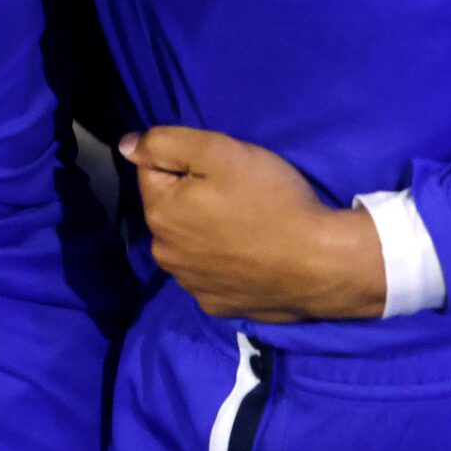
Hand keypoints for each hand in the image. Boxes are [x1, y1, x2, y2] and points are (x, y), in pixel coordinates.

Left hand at [122, 125, 385, 321]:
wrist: (324, 264)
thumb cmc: (271, 200)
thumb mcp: (219, 152)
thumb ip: (164, 143)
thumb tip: (126, 146)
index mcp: (160, 215)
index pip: (153, 171)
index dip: (186, 162)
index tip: (220, 170)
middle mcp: (167, 256)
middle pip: (171, 210)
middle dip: (192, 198)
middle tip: (238, 195)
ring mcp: (193, 286)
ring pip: (189, 244)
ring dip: (206, 232)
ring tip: (248, 227)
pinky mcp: (220, 307)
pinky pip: (211, 274)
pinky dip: (224, 263)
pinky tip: (252, 257)